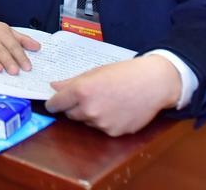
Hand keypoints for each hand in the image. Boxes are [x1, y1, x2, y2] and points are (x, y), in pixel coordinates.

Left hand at [45, 55, 181, 136]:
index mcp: (81, 91)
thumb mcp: (95, 72)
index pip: (56, 104)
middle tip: (88, 96)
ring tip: (107, 100)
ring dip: (90, 114)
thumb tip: (53, 87)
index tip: (53, 103)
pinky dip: (105, 121)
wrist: (152, 83)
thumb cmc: (123, 73)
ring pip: (86, 122)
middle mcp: (89, 109)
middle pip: (70, 114)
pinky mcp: (114, 133)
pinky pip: (102, 128)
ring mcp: (102, 123)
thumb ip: (72, 82)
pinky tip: (117, 109)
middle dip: (74, 107)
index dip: (53, 103)